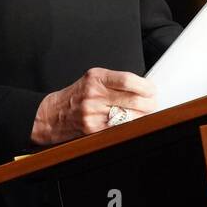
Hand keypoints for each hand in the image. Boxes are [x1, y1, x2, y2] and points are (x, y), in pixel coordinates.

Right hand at [31, 68, 156, 144]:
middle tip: (153, 103)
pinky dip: (130, 125)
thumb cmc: (76, 95)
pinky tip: (134, 122)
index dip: (145, 86)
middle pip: (132, 99)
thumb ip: (115, 81)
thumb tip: (142, 88)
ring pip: (129, 115)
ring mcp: (93, 112)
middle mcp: (94, 94)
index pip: (127, 80)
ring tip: (146, 113)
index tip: (152, 89)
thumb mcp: (92, 80)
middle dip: (149, 103)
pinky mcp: (93, 128)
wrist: (53, 114)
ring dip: (143, 116)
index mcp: (96, 77)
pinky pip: (119, 127)